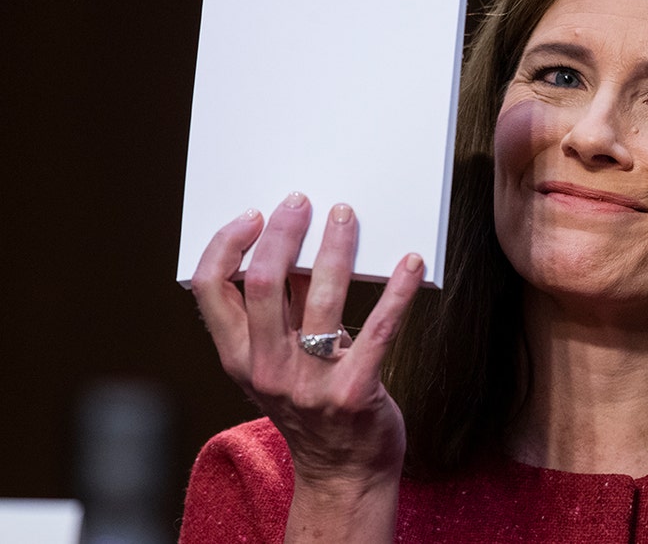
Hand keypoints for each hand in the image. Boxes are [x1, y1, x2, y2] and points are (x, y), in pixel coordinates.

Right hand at [191, 192, 421, 506]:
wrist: (344, 472)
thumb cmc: (313, 405)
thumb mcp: (279, 362)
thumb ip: (281, 312)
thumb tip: (291, 244)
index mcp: (238, 358)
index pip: (210, 290)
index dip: (227, 245)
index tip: (253, 214)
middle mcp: (267, 369)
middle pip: (263, 284)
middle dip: (283, 234)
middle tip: (303, 202)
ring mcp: (310, 383)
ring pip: (320, 299)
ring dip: (335, 249)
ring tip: (347, 216)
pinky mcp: (355, 392)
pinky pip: (379, 330)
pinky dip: (397, 291)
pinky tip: (411, 263)